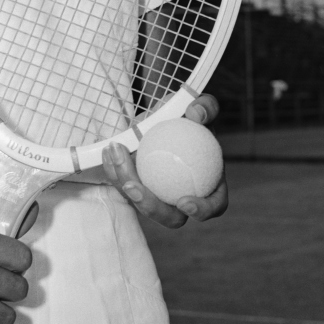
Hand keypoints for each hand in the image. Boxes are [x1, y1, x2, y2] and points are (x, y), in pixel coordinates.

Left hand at [102, 94, 228, 228]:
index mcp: (210, 185)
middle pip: (171, 216)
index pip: (214, 206)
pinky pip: (125, 185)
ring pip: (140, 201)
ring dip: (124, 181)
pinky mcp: (138, 189)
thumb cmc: (187, 116)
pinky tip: (109, 149)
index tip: (184, 201)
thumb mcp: (198, 107)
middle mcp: (184, 198)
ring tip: (116, 154)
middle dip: (149, 207)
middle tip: (133, 187)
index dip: (202, 210)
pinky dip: (115, 169)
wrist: (164, 118)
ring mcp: (159, 197)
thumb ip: (205, 106)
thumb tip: (197, 114)